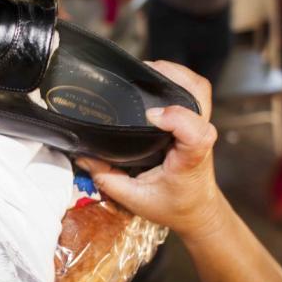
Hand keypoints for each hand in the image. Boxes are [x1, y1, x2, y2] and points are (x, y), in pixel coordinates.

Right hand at [76, 61, 224, 240]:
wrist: (197, 210)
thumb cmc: (172, 206)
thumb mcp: (134, 199)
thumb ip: (107, 179)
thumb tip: (82, 155)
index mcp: (189, 159)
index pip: (196, 133)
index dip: (176, 117)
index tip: (152, 115)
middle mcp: (198, 138)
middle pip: (200, 95)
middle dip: (173, 76)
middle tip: (142, 73)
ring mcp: (199, 126)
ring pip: (199, 88)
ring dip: (175, 73)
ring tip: (145, 71)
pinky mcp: (195, 122)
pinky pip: (194, 92)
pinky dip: (176, 79)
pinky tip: (152, 81)